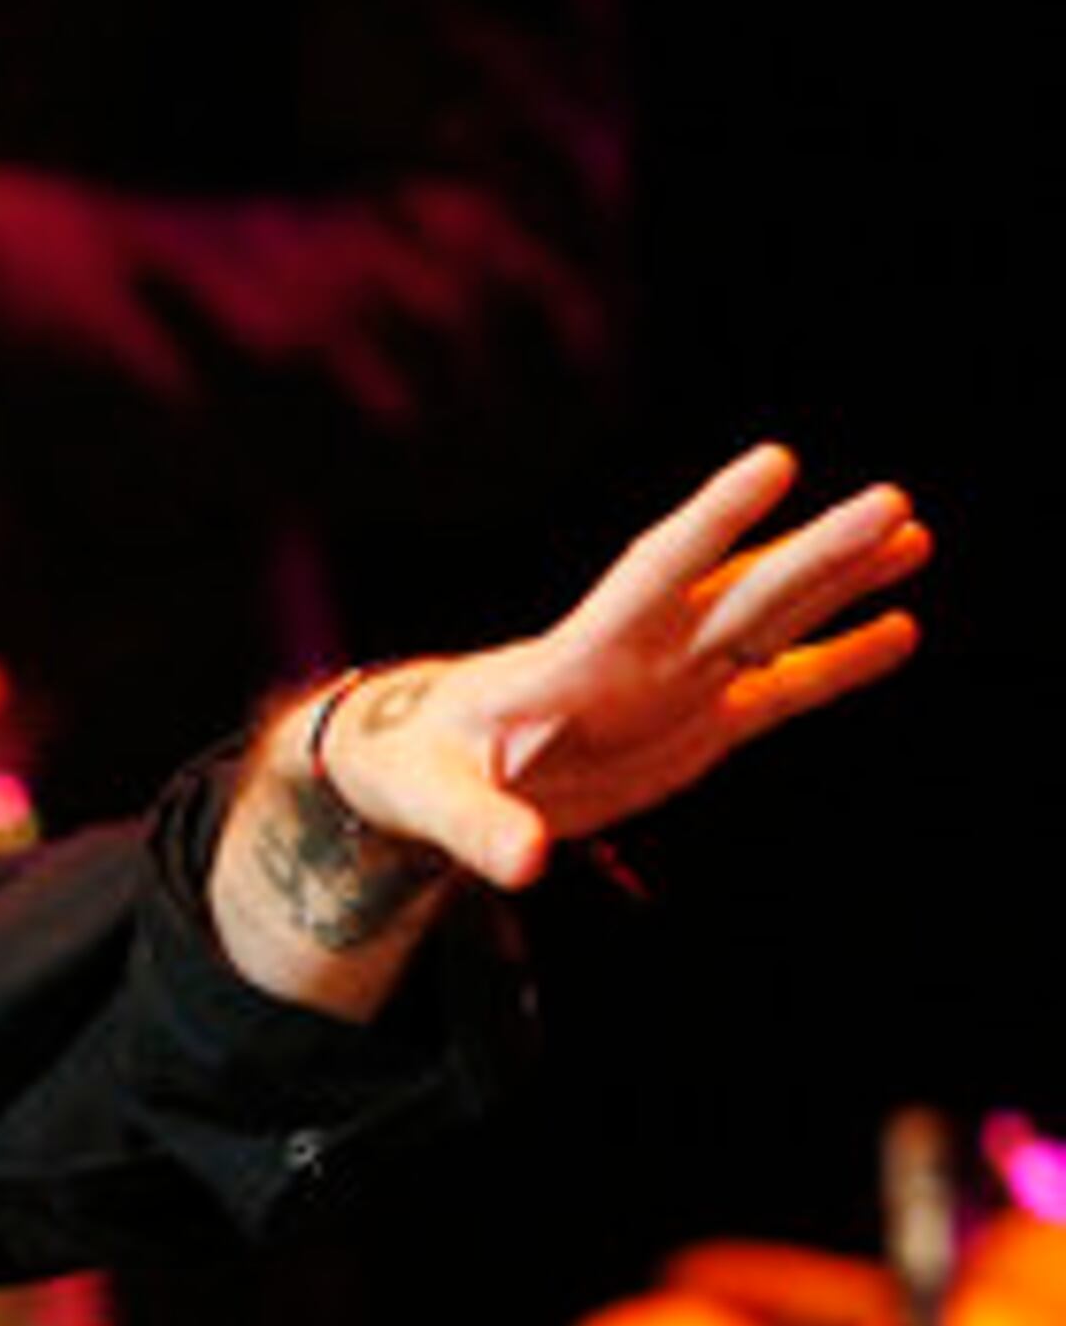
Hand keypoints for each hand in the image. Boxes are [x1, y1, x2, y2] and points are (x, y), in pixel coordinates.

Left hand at [318, 445, 929, 890]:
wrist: (420, 772)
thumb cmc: (411, 772)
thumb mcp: (433, 803)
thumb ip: (482, 829)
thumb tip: (526, 863)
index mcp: (574, 661)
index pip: (652, 576)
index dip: (711, 523)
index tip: (775, 462)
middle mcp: (636, 660)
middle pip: (736, 594)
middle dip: (813, 554)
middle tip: (895, 501)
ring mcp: (672, 687)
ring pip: (770, 623)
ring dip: (837, 583)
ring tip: (913, 532)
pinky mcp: (694, 726)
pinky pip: (781, 687)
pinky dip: (839, 662)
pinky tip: (901, 628)